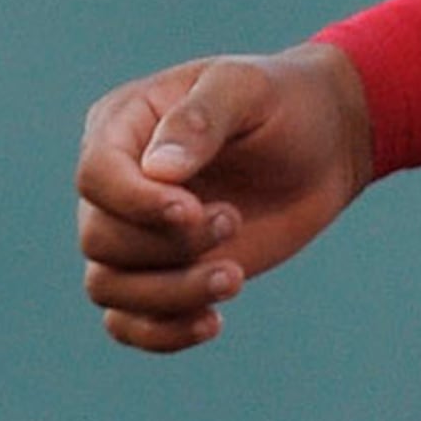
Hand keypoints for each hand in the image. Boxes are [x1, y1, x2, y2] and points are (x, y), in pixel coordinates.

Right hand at [76, 44, 373, 352]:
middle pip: (100, 238)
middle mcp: (117, 184)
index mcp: (122, 125)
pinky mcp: (162, 275)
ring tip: (235, 276)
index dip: (135, 203)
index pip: (95, 176)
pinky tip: (213, 322)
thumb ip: (200, 120)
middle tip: (234, 220)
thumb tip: (158, 172)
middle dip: (169, 244)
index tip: (193, 210)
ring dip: (170, 293)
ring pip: (109, 287)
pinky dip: (161, 333)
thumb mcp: (246, 88)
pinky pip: (127, 323)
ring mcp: (136, 233)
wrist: (324, 146)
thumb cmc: (282, 103)